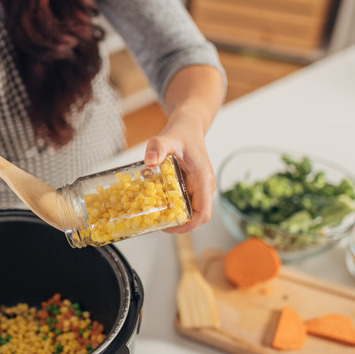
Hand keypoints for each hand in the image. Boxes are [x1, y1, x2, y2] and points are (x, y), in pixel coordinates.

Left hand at [143, 116, 215, 233]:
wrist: (188, 126)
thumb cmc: (181, 133)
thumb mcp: (166, 138)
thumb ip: (157, 148)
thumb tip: (149, 161)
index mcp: (203, 179)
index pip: (203, 213)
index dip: (188, 226)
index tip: (169, 227)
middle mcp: (205, 185)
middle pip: (197, 216)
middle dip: (178, 223)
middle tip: (157, 222)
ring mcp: (201, 186)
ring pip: (192, 210)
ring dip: (175, 215)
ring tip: (155, 213)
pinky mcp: (195, 185)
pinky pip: (187, 202)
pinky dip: (174, 205)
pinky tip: (158, 201)